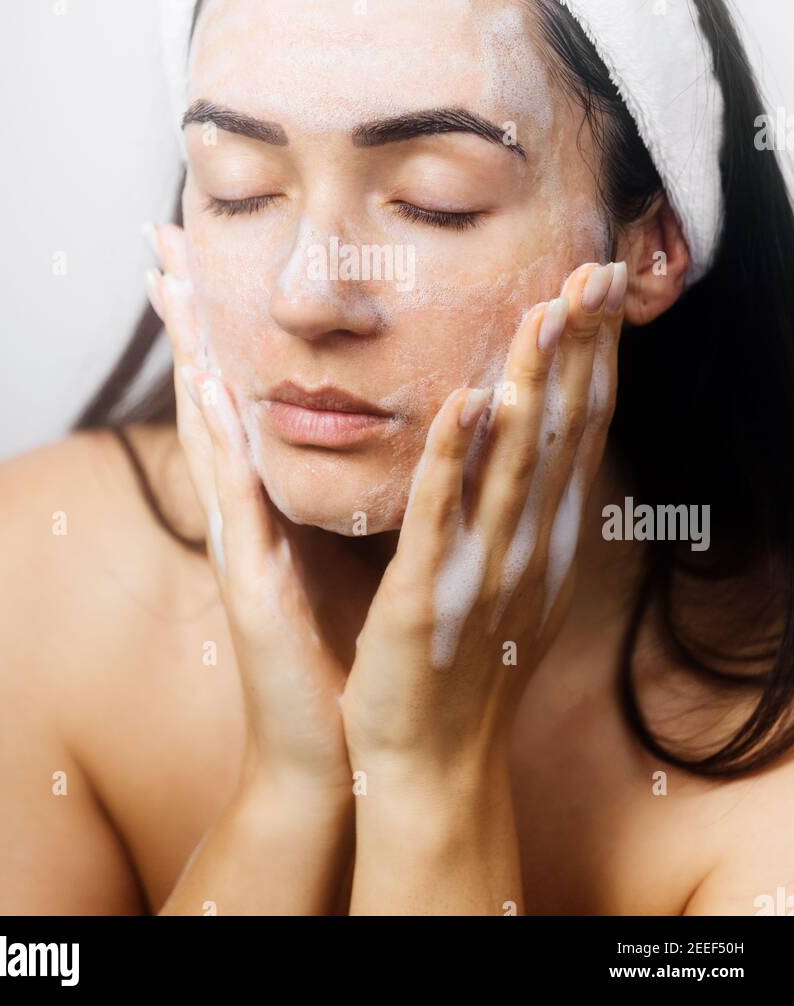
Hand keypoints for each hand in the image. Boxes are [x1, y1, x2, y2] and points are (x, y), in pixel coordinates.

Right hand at [147, 223, 354, 805]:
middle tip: (159, 240)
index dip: (220, 325)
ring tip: (173, 287)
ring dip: (191, 356)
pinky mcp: (249, 585)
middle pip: (209, 394)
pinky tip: (216, 384)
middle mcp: (246, 513)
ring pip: (208, 432)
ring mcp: (240, 545)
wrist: (336, 753)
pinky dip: (225, 438)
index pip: (243, 394)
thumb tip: (393, 428)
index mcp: (273, 503)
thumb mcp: (349, 553)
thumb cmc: (345, 652)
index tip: (205, 256)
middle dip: (187, 317)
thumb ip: (350, 492)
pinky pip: (240, 498)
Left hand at [339, 259, 625, 785]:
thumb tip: (536, 433)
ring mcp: (483, 570)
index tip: (604, 286)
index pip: (580, 427)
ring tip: (542, 310)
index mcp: (546, 537)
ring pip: (514, 461)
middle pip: (564, 429)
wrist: (431, 761)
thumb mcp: (515, 576)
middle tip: (596, 268)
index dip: (596, 354)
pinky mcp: (425, 594)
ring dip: (531, 382)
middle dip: (582, 346)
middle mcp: (530, 546)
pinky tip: (462, 401)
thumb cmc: (467, 662)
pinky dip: (454, 457)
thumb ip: (527, 507)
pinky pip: (441, 516)